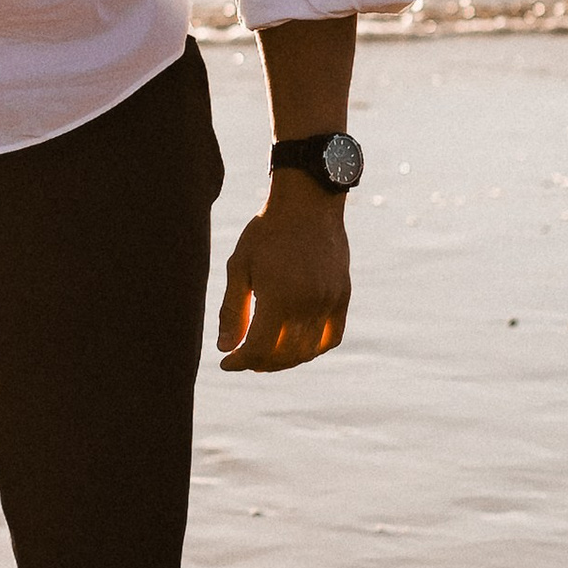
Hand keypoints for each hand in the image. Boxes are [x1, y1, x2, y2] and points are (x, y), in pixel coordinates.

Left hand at [216, 175, 350, 370]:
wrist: (307, 204)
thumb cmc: (266, 233)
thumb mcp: (239, 266)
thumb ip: (232, 310)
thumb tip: (224, 348)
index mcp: (278, 298)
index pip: (258, 348)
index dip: (240, 361)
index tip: (226, 362)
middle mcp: (307, 305)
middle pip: (283, 355)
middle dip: (260, 363)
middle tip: (245, 359)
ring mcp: (328, 302)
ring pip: (308, 351)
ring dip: (286, 361)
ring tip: (268, 356)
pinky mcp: (343, 297)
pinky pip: (331, 338)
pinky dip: (313, 350)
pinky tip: (296, 346)